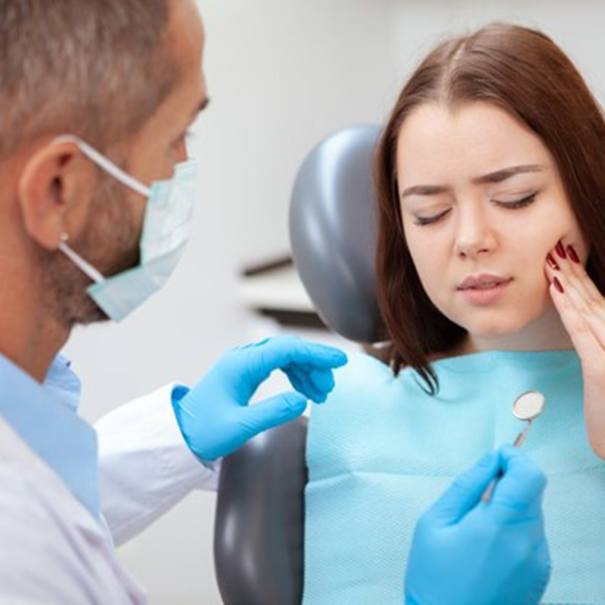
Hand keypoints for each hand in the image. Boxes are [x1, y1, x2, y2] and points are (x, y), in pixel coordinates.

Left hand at [172, 335, 347, 460]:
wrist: (179, 435)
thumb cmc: (204, 432)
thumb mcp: (240, 427)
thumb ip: (272, 412)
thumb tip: (302, 400)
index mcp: (242, 365)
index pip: (287, 350)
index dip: (316, 353)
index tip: (339, 361)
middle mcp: (243, 358)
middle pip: (288, 350)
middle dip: (314, 364)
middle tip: (329, 389)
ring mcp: (243, 364)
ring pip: (284, 357)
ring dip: (306, 371)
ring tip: (321, 393)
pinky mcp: (244, 373)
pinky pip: (276, 365)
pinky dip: (294, 375)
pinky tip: (304, 390)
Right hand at [404, 446, 550, 604]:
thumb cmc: (434, 580)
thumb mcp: (435, 523)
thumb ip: (466, 486)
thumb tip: (489, 461)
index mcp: (500, 527)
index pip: (529, 475)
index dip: (515, 457)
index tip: (497, 457)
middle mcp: (528, 543)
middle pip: (533, 491)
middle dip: (509, 482)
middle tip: (477, 496)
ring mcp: (538, 561)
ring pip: (533, 512)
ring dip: (511, 506)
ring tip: (477, 527)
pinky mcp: (540, 574)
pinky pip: (533, 535)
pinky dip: (515, 528)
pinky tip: (488, 545)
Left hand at [544, 239, 604, 456]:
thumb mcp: (602, 377)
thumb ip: (596, 348)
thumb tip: (584, 330)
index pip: (599, 305)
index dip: (582, 281)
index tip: (564, 259)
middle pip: (594, 301)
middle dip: (573, 274)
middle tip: (555, 247)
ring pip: (588, 309)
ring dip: (568, 282)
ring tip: (552, 259)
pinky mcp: (600, 368)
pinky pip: (581, 331)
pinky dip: (567, 307)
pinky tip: (554, 288)